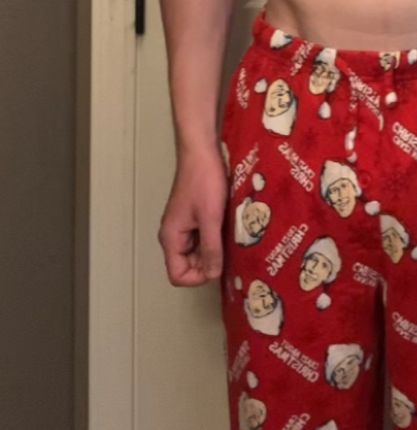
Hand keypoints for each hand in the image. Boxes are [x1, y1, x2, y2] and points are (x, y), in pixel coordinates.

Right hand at [158, 147, 227, 286]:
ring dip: (213, 250)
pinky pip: (202, 238)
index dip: (197, 277)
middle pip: (187, 266)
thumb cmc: (204, 182)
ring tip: (231, 240)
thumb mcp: (210, 218)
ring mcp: (183, 226)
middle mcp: (174, 236)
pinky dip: (214, 238)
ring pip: (197, 252)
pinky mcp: (193, 217)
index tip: (218, 265)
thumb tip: (212, 276)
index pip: (177, 275)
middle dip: (208, 263)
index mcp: (171, 238)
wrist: (201, 152)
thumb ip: (210, 248)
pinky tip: (229, 229)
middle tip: (230, 252)